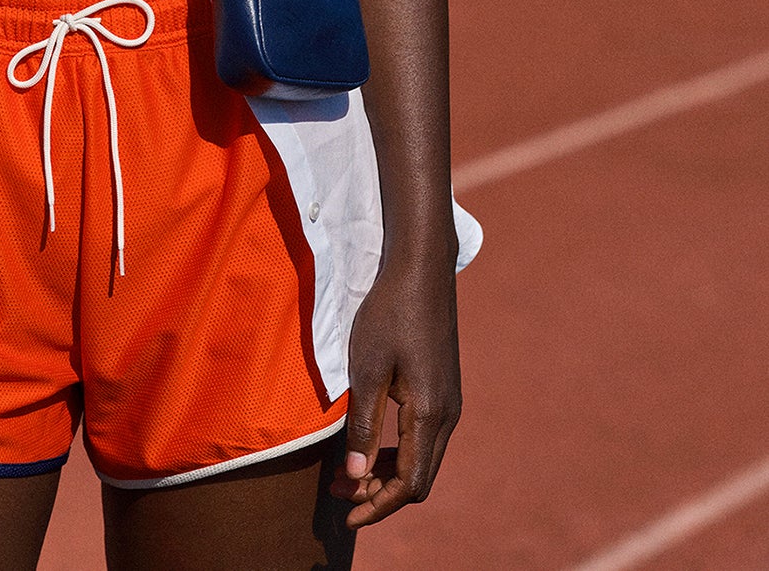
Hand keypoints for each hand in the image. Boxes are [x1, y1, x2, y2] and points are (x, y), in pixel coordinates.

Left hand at [329, 255, 460, 527]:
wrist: (420, 268)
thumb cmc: (389, 313)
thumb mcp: (366, 368)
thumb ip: (362, 425)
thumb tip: (355, 479)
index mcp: (431, 414)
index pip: (410, 483)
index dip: (378, 506)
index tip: (345, 518)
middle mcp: (448, 414)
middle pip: (419, 478)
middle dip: (379, 493)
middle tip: (337, 495)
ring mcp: (449, 402)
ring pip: (422, 458)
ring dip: (387, 472)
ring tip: (347, 474)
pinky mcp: (443, 388)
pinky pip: (424, 437)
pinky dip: (397, 451)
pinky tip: (370, 444)